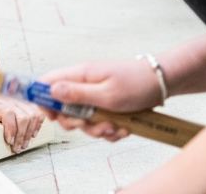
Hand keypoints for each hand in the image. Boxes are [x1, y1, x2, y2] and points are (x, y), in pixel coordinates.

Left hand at [0, 87, 43, 152]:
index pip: (9, 115)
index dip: (11, 130)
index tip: (10, 142)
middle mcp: (9, 100)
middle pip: (24, 117)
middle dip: (22, 136)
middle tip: (18, 147)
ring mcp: (17, 99)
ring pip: (33, 114)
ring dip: (31, 130)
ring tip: (26, 141)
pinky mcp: (22, 100)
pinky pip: (36, 109)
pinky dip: (38, 120)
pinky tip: (33, 130)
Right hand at [39, 59, 161, 141]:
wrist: (163, 83)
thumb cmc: (137, 84)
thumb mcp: (106, 94)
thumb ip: (77, 94)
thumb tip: (50, 91)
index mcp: (80, 75)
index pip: (48, 82)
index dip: (43, 100)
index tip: (51, 116)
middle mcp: (84, 84)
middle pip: (63, 108)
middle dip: (76, 122)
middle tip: (90, 124)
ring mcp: (95, 96)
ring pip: (83, 120)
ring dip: (97, 129)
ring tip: (115, 127)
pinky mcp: (106, 106)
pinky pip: (99, 123)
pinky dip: (110, 130)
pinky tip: (123, 127)